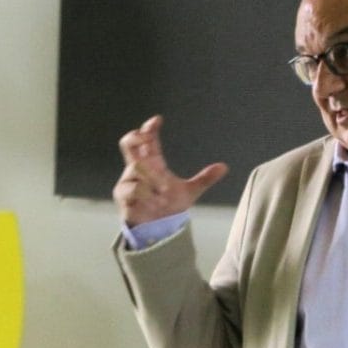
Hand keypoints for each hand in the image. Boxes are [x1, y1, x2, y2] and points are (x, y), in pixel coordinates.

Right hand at [114, 115, 228, 227]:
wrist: (158, 227)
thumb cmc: (169, 205)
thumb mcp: (190, 192)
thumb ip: (204, 179)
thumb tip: (224, 167)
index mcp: (153, 162)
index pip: (148, 139)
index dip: (149, 128)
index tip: (157, 120)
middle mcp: (138, 168)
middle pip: (128, 143)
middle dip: (135, 136)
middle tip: (147, 137)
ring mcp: (128, 180)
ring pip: (137, 167)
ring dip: (153, 178)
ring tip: (164, 193)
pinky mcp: (123, 194)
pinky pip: (133, 187)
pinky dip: (147, 193)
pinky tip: (156, 201)